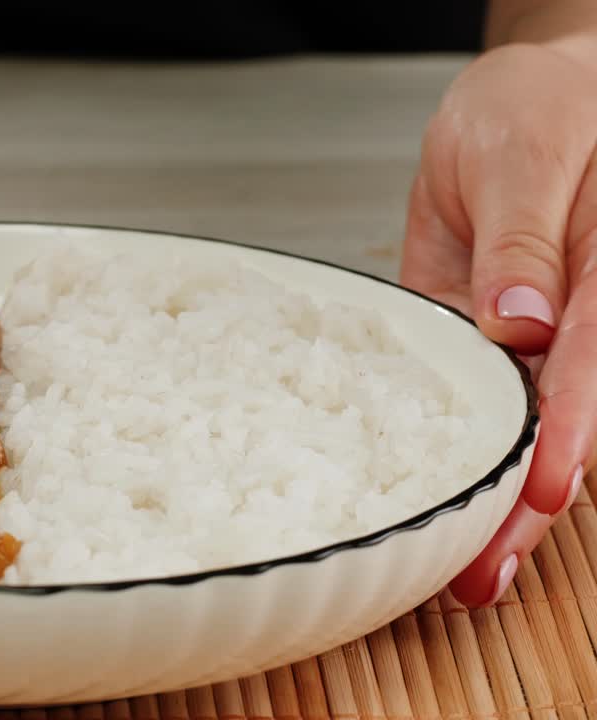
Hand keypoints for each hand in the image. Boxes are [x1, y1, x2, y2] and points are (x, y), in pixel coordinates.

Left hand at [401, 36, 596, 606]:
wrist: (514, 102)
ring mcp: (529, 339)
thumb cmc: (532, 112)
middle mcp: (575, 322)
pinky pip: (473, 404)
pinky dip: (455, 457)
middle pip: (564, 423)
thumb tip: (524, 322)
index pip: (591, 363)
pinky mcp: (478, 339)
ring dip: (493, 503)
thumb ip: (525, 239)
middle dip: (527, 505)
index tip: (542, 494)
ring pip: (520, 430)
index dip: (567, 433)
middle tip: (485, 575)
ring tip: (463, 576)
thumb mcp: (524, 155)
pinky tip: (436, 509)